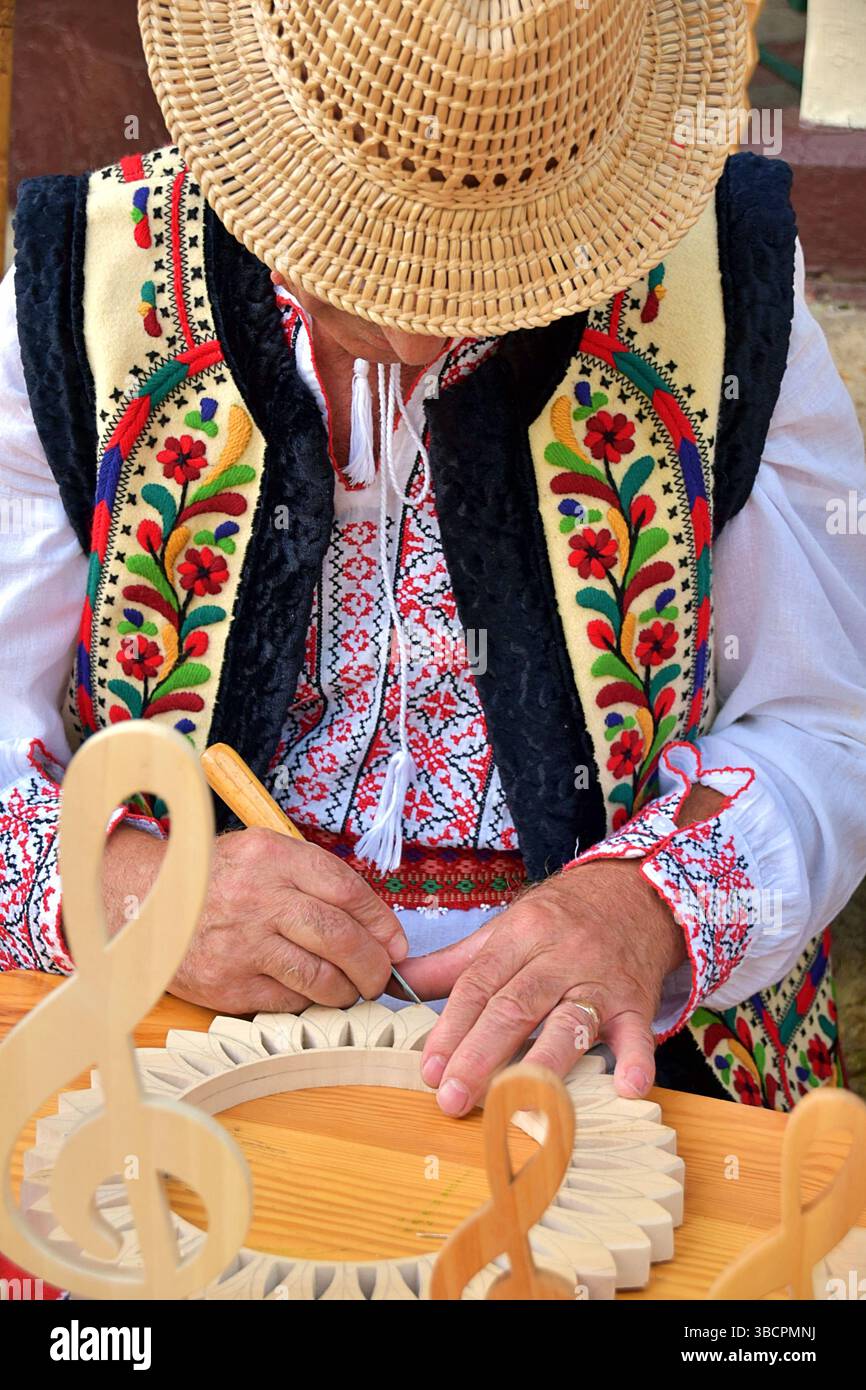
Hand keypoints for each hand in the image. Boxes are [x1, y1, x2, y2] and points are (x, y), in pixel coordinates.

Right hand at [102, 825, 407, 1013]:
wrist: (144, 902)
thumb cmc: (217, 879)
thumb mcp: (263, 855)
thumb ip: (315, 880)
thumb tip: (379, 928)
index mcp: (272, 856)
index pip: (346, 890)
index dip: (382, 922)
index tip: (395, 943)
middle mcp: (258, 897)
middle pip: (340, 935)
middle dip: (374, 963)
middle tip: (381, 975)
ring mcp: (241, 943)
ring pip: (321, 975)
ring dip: (348, 989)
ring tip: (352, 989)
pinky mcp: (227, 984)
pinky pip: (289, 1000)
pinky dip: (310, 1001)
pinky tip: (312, 994)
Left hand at [394, 858, 685, 1115]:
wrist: (634, 893)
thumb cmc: (559, 918)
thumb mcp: (504, 930)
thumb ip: (451, 964)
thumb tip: (393, 983)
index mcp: (520, 934)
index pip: (479, 984)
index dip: (451, 1027)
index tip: (429, 1068)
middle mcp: (559, 956)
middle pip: (515, 1006)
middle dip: (480, 1054)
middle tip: (451, 1097)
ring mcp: (600, 980)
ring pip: (568, 1022)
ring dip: (541, 1066)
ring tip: (516, 1104)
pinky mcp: (636, 1002)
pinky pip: (638, 1032)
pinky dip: (636, 1060)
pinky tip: (626, 1089)